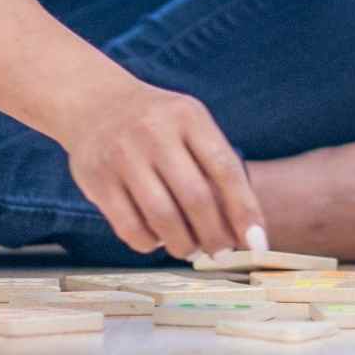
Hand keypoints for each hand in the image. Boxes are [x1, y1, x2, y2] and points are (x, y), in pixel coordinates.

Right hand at [57, 78, 265, 260]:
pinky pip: (129, 227)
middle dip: (215, 235)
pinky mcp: (97, 180)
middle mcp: (155, 133)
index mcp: (189, 117)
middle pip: (196, 198)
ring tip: (191, 250)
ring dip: (184, 245)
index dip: (245, 210)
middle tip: (222, 252)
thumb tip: (243, 229)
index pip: (225, 169)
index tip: (258, 243)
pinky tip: (157, 239)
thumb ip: (215, 168)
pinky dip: (149, 243)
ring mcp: (123, 156)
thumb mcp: (191, 125)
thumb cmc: (158, 123)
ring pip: (163, 218)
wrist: (96, 102)